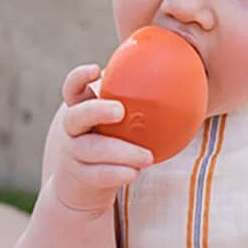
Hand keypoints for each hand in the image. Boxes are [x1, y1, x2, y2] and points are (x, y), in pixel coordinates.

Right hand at [50, 63, 154, 216]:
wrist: (85, 180)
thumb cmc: (113, 136)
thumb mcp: (120, 115)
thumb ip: (138, 93)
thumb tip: (175, 67)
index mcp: (81, 107)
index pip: (72, 87)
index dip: (79, 77)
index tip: (96, 70)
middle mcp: (72, 128)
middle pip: (76, 116)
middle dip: (97, 111)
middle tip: (121, 111)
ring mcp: (73, 153)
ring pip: (91, 150)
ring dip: (121, 152)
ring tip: (147, 156)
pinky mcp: (80, 177)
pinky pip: (97, 175)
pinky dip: (116, 173)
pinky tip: (136, 172)